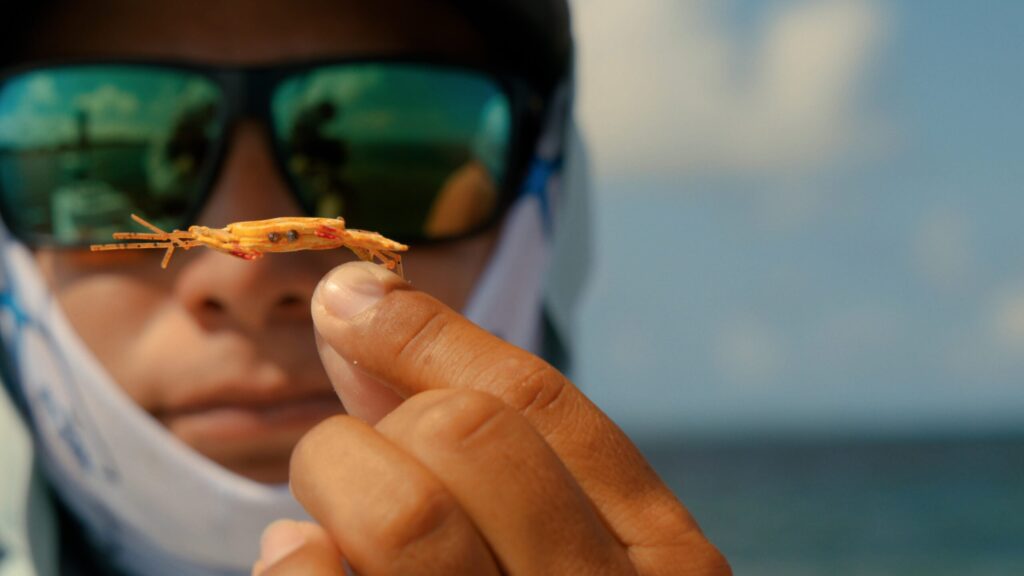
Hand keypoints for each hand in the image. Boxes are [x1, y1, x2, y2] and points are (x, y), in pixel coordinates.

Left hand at [253, 262, 730, 574]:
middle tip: (343, 464)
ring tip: (325, 520)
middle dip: (378, 431)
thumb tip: (355, 312)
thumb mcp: (576, 556)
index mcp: (667, 557)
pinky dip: (295, 561)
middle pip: (467, 436)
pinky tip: (303, 562)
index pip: (541, 405)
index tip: (348, 295)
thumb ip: (498, 450)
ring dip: (336, 489)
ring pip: (405, 511)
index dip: (429, 334)